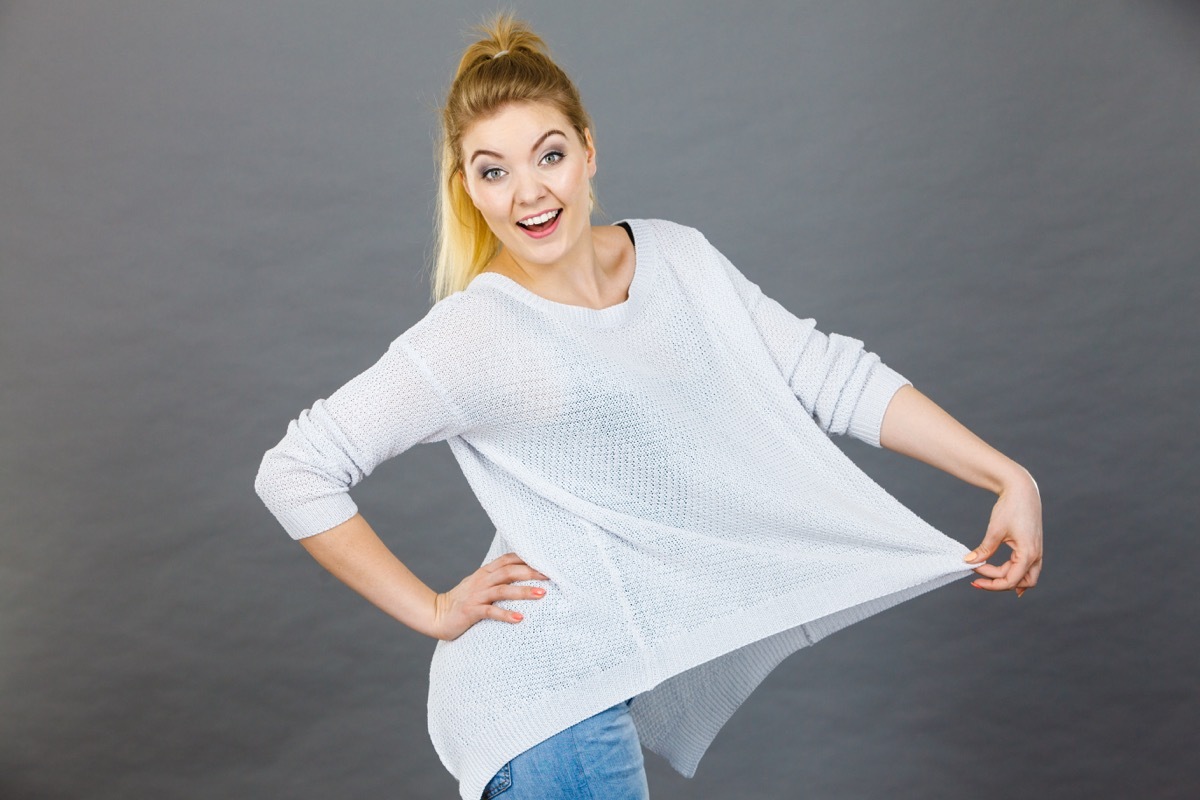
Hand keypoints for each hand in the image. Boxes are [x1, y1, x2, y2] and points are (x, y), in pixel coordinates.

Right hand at [431, 552, 549, 640]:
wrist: (436, 615)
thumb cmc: (462, 601)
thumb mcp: (480, 585)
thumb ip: (497, 579)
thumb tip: (521, 575)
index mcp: (485, 572)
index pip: (508, 559)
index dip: (527, 558)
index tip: (546, 561)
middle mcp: (482, 581)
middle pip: (509, 572)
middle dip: (531, 572)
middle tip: (551, 576)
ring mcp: (476, 595)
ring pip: (503, 590)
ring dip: (523, 591)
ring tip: (541, 594)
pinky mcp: (471, 611)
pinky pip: (490, 611)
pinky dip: (506, 614)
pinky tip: (519, 618)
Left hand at [964, 471, 1042, 596]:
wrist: (1022, 490)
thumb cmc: (1010, 507)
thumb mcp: (995, 530)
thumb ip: (984, 549)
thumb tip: (968, 562)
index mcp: (1029, 553)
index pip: (1011, 580)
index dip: (991, 581)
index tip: (973, 571)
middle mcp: (1036, 555)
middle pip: (1021, 582)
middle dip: (999, 584)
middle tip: (978, 581)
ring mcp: (1036, 552)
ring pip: (1026, 577)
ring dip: (1007, 580)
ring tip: (987, 578)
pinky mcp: (1032, 547)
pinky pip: (1026, 568)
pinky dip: (1014, 573)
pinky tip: (1001, 576)